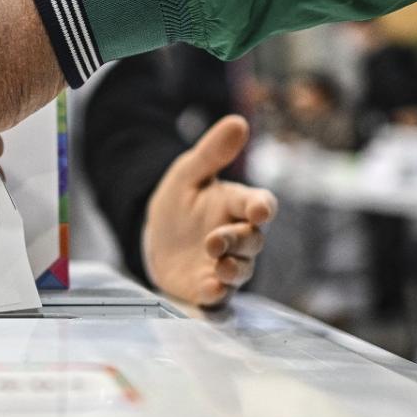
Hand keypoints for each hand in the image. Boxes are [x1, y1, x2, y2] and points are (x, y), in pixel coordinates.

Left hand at [142, 115, 278, 307]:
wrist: (155, 235)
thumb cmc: (180, 201)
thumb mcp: (188, 172)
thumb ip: (212, 152)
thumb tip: (237, 122)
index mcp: (236, 205)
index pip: (259, 205)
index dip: (261, 208)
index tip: (260, 210)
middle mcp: (237, 236)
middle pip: (252, 241)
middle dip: (237, 241)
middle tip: (215, 240)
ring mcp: (225, 264)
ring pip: (242, 270)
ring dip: (232, 269)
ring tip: (217, 263)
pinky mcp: (208, 287)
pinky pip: (220, 294)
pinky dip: (217, 292)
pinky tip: (208, 288)